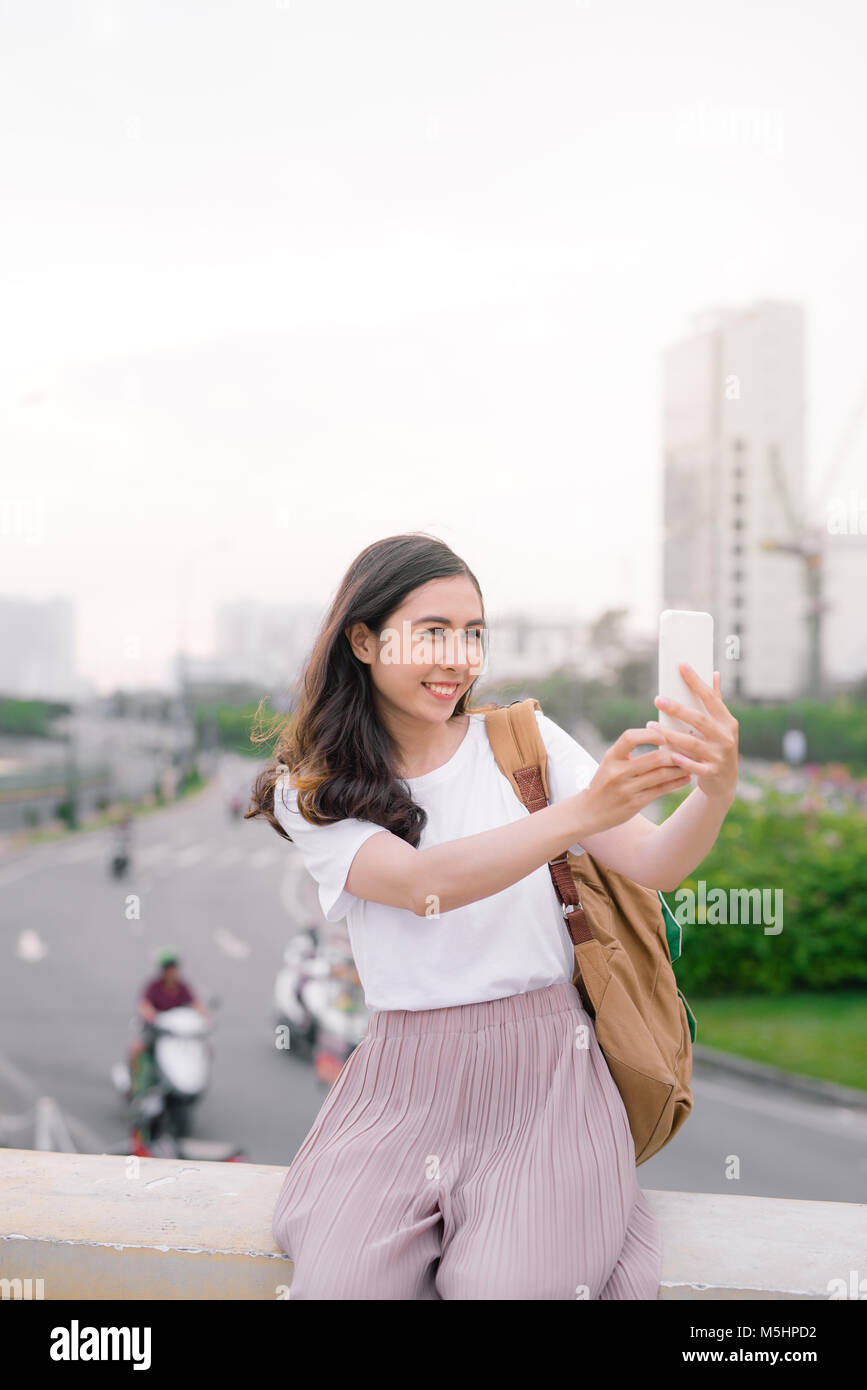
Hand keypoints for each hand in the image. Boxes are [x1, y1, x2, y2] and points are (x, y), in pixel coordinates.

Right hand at [578, 726, 691, 834]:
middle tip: (689, 750)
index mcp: (611, 757)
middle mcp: (617, 772)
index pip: (630, 737)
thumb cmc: (603, 783)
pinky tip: (685, 778)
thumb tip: (659, 736)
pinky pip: (661, 790)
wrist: (588, 812)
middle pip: (653, 758)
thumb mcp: (610, 763)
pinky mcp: (635, 803)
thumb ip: (628, 752)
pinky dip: (676, 783)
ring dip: (680, 768)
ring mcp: (626, 789)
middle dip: (675, 753)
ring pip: (661, 774)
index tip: (663, 736)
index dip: (649, 734)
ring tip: (692, 764)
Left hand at [650, 665, 738, 803]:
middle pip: (699, 720)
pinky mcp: (712, 772)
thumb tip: (713, 673)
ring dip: (670, 735)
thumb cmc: (718, 746)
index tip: (681, 666)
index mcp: (727, 722)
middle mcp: (726, 737)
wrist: (725, 782)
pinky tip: (668, 754)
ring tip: (651, 726)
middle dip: (677, 709)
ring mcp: (720, 756)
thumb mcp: (722, 725)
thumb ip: (716, 701)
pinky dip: (682, 761)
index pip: (711, 698)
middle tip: (657, 699)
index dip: (696, 681)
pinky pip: (694, 767)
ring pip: (692, 744)